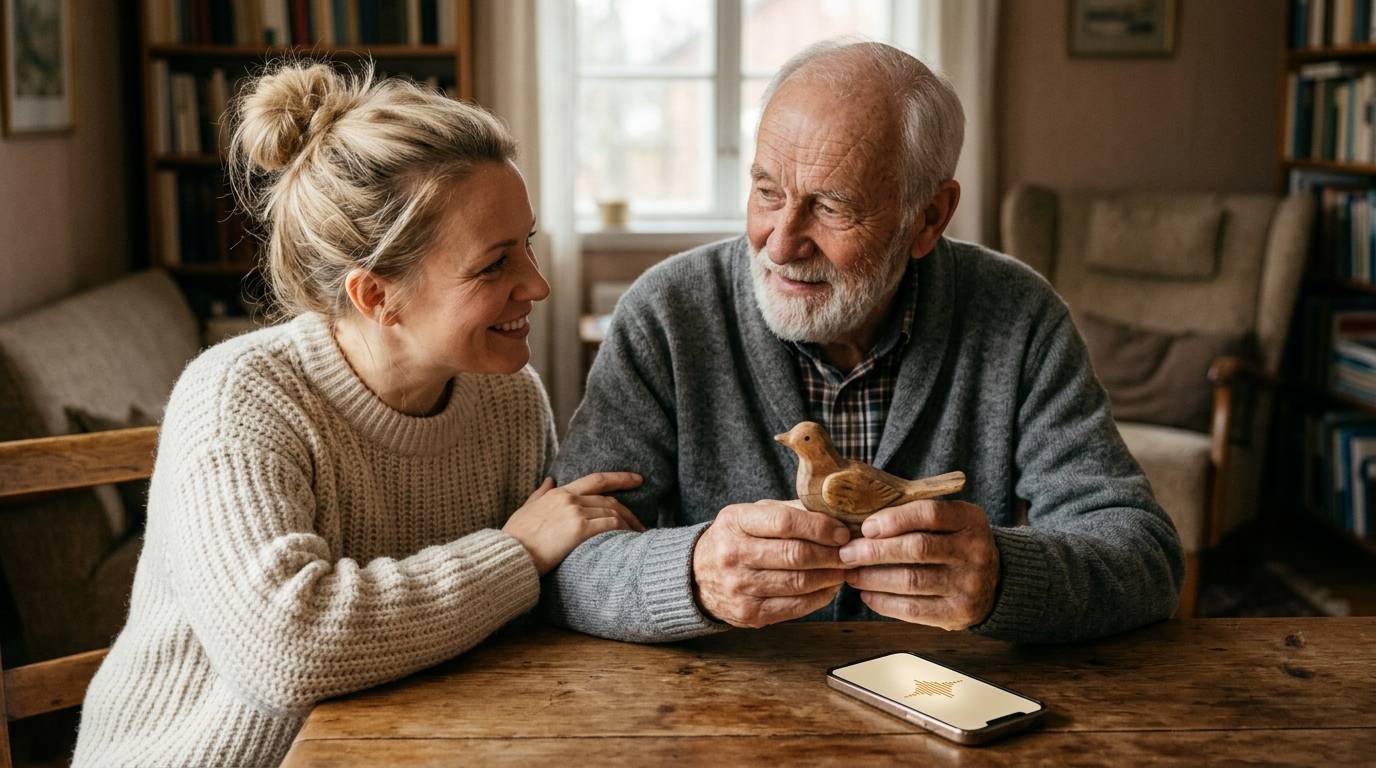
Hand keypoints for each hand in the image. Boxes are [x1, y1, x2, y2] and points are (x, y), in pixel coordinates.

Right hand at [503, 473, 644, 574]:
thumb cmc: (514, 537)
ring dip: (629, 524)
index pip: (596, 480)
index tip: (638, 479)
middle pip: (609, 500)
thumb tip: (550, 480)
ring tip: (639, 537)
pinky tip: (631, 541)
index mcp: (558, 493)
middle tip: (642, 523)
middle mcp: (569, 498)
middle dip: (629, 511)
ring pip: (613, 513)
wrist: (509, 554)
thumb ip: (540, 494)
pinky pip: (610, 526)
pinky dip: (624, 531)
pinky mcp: (578, 529)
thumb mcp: (526, 509)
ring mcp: (574, 512)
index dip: (620, 478)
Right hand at [692, 501, 849, 627]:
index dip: (820, 527)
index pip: (785, 522)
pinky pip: (795, 607)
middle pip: (796, 555)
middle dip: (831, 554)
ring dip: (830, 576)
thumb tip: (836, 514)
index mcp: (736, 522)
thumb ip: (790, 511)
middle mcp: (733, 554)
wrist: (696, 577)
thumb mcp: (752, 514)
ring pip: (799, 583)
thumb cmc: (736, 539)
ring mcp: (739, 588)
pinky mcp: (749, 614)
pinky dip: (820, 597)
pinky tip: (829, 587)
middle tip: (851, 553)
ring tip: (844, 569)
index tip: (842, 532)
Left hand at [838, 500, 998, 630]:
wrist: (996, 583)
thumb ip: (916, 518)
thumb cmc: (956, 544)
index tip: (866, 528)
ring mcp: (969, 585)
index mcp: (970, 520)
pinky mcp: (958, 613)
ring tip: (851, 574)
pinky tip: (867, 594)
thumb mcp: (950, 522)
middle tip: (846, 553)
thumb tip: (863, 525)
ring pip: (911, 580)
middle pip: (917, 548)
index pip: (929, 514)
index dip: (894, 520)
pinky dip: (884, 602)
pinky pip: (913, 608)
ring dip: (873, 578)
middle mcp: (974, 552)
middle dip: (875, 551)